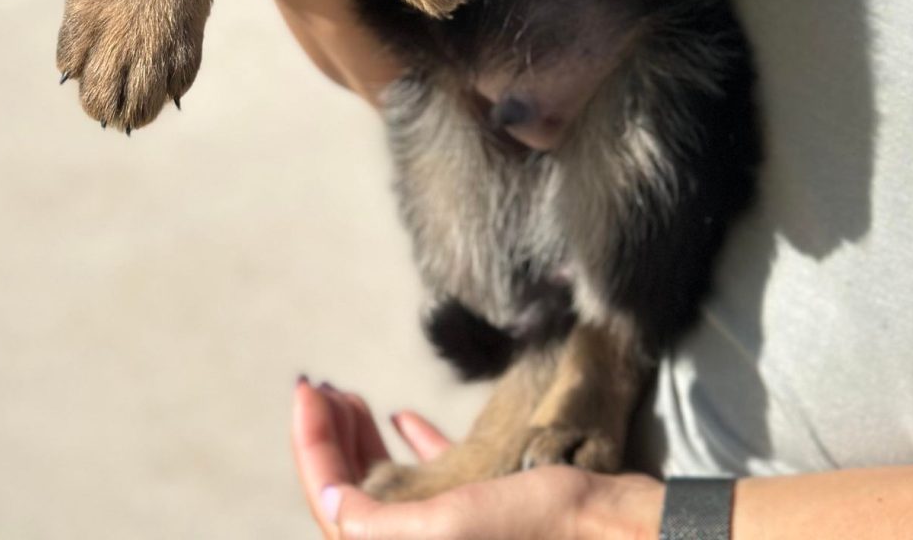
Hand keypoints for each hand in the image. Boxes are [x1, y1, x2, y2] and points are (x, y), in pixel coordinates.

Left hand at [291, 379, 664, 539]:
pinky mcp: (475, 518)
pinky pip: (425, 485)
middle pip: (351, 494)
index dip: (311, 443)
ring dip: (362, 441)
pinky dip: (409, 450)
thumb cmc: (531, 528)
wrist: (604, 529)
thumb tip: (326, 499)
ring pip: (383, 487)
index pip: (331, 501)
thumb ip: (378, 522)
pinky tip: (401, 417)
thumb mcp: (444, 526)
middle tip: (325, 387)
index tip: (307, 387)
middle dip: (332, 437)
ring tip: (353, 398)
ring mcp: (447, 534)